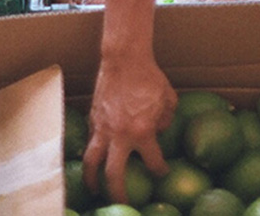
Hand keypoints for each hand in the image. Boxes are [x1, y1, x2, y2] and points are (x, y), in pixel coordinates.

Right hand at [83, 54, 176, 201]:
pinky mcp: (93, 118)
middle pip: (114, 175)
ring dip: (92, 179)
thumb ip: (166, 120)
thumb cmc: (150, 77)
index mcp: (142, 132)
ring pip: (92, 162)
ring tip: (95, 190)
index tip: (162, 173)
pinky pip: (91, 140)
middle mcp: (120, 135)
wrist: (124, 58)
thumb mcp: (168, 99)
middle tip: (124, 203)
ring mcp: (103, 128)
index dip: (159, 170)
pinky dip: (92, 151)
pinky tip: (95, 156)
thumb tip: (159, 131)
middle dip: (118, 193)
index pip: (152, 162)